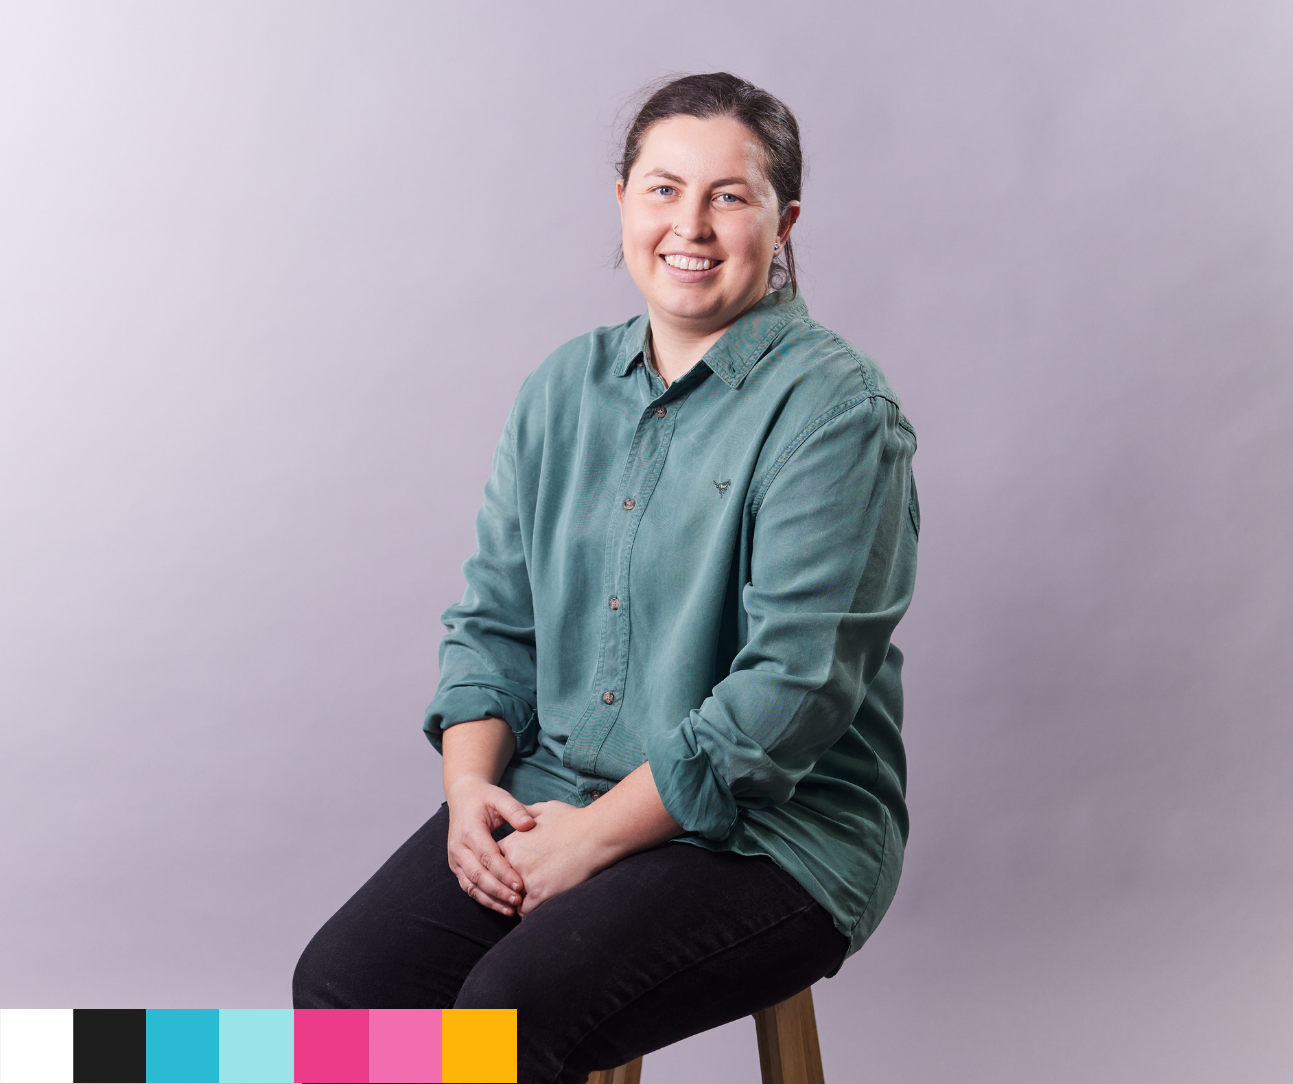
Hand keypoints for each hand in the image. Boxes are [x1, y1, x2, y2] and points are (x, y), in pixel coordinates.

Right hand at [446, 775, 535, 915]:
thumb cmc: (485, 798)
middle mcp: (458, 847)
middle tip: (519, 900)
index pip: (487, 856)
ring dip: (491, 900)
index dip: (503, 872)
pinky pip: (468, 887)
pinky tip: (501, 906)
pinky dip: (484, 899)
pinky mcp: (457, 867)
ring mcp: (455, 859)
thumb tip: (529, 825)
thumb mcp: (500, 797)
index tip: (520, 884)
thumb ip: (514, 810)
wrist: (463, 798)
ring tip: (512, 909)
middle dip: (498, 890)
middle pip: (478, 875)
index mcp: (469, 830)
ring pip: (471, 886)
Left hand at [498, 800, 612, 915]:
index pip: (493, 862)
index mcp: (512, 843)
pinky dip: (527, 911)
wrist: (594, 834)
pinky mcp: (540, 894)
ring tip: (524, 900)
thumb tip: (521, 814)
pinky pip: (524, 911)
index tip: (510, 871)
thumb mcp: (544, 809)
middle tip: (514, 890)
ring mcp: (525, 879)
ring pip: (509, 898)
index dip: (501, 868)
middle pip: (498, 882)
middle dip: (504, 886)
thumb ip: (525, 813)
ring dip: (515, 901)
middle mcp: (513, 862)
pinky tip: (536, 905)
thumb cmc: (573, 820)